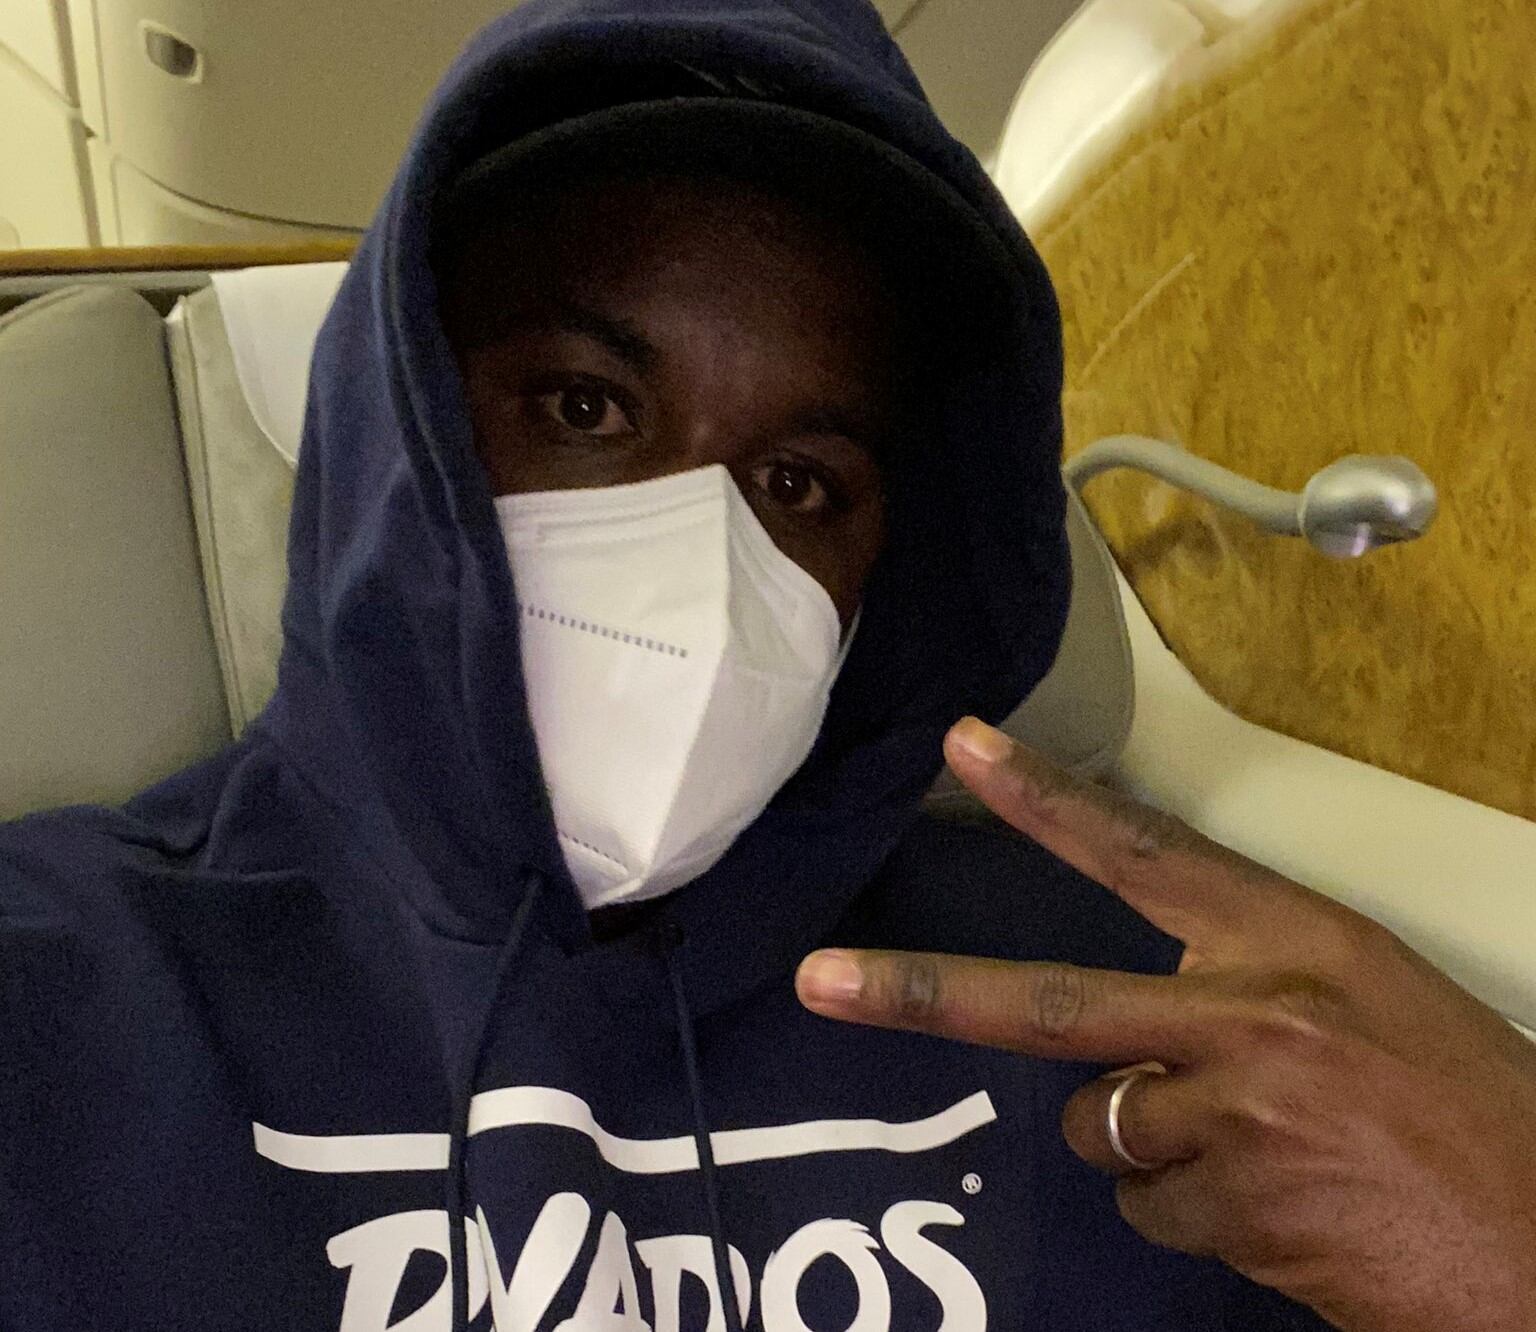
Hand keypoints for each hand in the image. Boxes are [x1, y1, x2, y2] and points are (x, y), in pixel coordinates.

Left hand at [795, 717, 1535, 1331]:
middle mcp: (1252, 1014)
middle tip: (822, 979)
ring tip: (1262, 1156)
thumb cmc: (1472, 1110)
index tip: (963, 748)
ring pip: (1101, 1125)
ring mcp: (1234, 1114)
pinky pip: (1148, 1205)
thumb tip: (1135, 1040)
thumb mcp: (1370, 1005)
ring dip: (1150, 1144)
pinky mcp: (1231, 1208)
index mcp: (1296, 940)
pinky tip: (1281, 1216)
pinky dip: (1192, 1212)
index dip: (1046, 798)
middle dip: (921, 993)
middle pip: (1049, 1000)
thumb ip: (1245, 994)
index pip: (1145, 851)